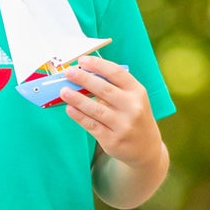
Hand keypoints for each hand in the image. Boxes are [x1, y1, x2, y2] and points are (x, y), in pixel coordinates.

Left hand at [60, 54, 162, 169]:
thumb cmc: (134, 117)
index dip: (99, 65)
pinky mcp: (112, 140)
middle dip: (84, 79)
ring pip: (95, 109)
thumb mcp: (133, 99)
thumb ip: (115, 88)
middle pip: (104, 89)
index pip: (117, 73)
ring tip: (63, 91)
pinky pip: (91, 125)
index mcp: (137, 92)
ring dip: (77, 98)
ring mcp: (123, 125)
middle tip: (69, 72)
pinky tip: (69, 108)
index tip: (82, 60)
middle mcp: (132, 107)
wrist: (146, 148)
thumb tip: (84, 76)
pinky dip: (79, 116)